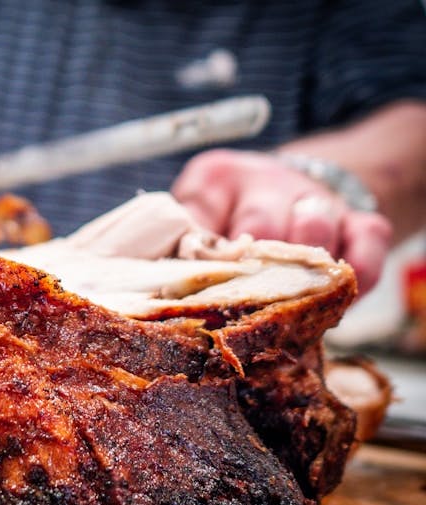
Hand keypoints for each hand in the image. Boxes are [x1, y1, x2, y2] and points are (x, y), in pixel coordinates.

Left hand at [171, 149, 391, 294]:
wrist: (290, 188)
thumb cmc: (229, 217)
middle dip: (249, 269)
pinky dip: (354, 278)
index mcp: (215, 180)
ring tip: (286, 299)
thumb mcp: (194, 218)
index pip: (199, 215)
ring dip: (300, 270)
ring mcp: (316, 200)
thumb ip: (177, 245)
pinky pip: (367, 247)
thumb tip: (156, 289)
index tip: (191, 290)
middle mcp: (267, 183)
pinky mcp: (360, 220)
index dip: (196, 259)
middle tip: (238, 304)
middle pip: (260, 226)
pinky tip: (331, 300)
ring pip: (314, 233)